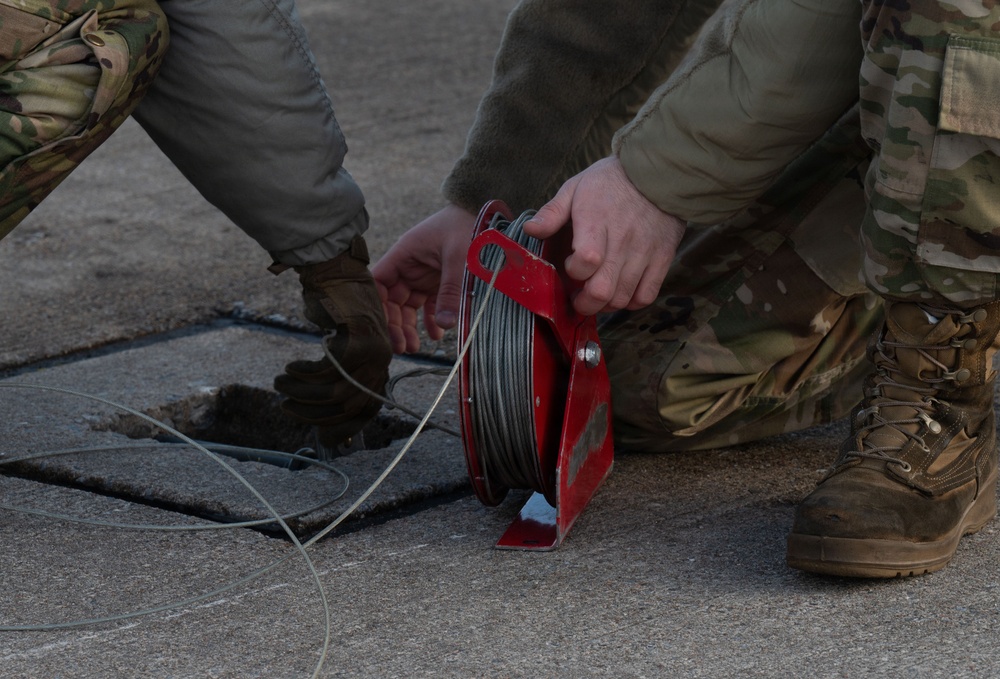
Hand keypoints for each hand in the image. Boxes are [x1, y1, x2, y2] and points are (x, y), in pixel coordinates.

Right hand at [372, 203, 476, 352]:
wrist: (488, 213)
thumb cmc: (468, 226)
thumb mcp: (459, 258)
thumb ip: (451, 291)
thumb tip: (446, 325)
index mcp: (404, 254)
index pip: (378, 282)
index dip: (376, 305)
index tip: (382, 327)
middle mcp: (410, 266)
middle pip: (393, 300)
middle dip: (395, 324)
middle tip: (403, 347)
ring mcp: (424, 275)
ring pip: (409, 306)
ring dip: (410, 326)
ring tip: (415, 347)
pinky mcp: (440, 281)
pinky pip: (430, 305)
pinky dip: (433, 320)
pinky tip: (437, 334)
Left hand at [524, 156, 684, 315]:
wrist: (656, 173)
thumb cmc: (609, 182)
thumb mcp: (575, 187)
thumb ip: (552, 212)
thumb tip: (530, 230)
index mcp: (597, 221)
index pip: (586, 261)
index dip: (573, 271)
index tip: (569, 265)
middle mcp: (622, 240)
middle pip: (602, 290)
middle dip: (584, 303)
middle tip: (578, 298)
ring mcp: (644, 252)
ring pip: (622, 298)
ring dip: (604, 305)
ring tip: (596, 294)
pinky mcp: (662, 259)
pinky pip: (646, 295)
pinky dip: (631, 302)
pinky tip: (620, 292)